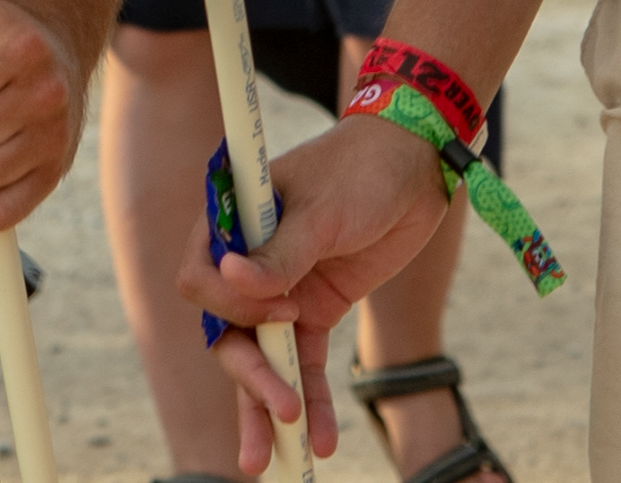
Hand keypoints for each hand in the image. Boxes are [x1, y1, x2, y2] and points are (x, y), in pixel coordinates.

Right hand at [176, 110, 454, 469]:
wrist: (418, 166)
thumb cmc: (362, 169)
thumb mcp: (323, 210)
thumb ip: (280, 253)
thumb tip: (230, 278)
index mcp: (233, 220)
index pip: (202, 279)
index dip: (234, 307)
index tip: (286, 309)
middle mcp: (247, 260)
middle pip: (229, 332)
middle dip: (252, 379)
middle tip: (282, 412)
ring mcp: (281, 289)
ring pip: (262, 360)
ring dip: (270, 407)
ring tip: (277, 459)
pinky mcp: (316, 310)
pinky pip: (304, 364)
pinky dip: (311, 400)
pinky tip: (321, 441)